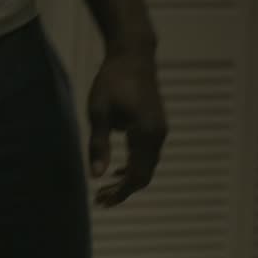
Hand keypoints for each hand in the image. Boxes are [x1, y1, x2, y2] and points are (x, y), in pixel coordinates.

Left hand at [85, 51, 168, 207]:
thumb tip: (96, 176)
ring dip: (128, 180)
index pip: (136, 176)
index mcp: (145, 134)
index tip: (99, 202)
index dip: (119, 193)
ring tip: (104, 190)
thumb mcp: (98, 113)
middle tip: (99, 201)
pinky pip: (148, 155)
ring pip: (147, 166)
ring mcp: (160, 130)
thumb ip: (98, 145)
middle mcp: (158, 135)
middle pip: (144, 176)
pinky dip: (134, 167)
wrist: (133, 56)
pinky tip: (117, 171)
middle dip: (123, 191)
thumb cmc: (111, 81)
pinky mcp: (157, 125)